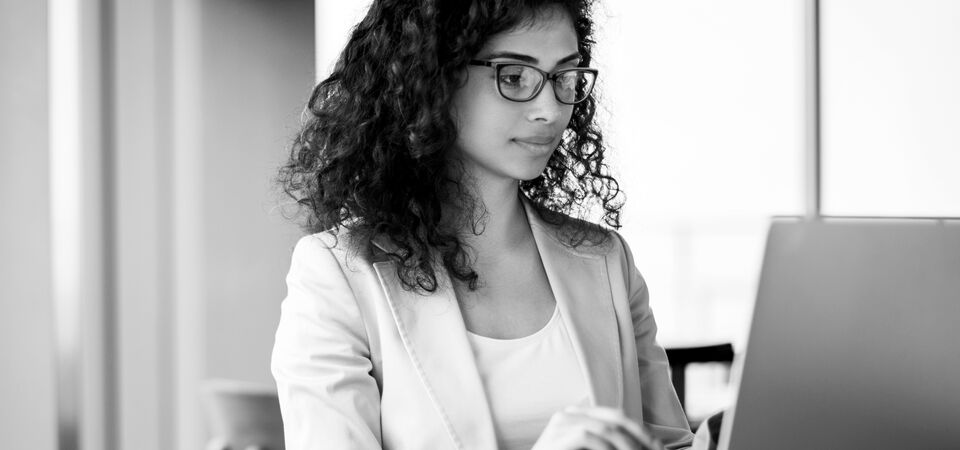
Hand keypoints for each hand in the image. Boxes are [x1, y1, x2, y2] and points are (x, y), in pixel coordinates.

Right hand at [531, 405, 664, 449]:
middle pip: (615, 419)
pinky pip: (589, 437)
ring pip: (606, 429)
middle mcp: (567, 415)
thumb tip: (644, 444)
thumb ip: (606, 444)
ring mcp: (560, 424)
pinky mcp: (556, 437)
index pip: (616, 415)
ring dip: (628, 446)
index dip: (640, 431)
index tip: (658, 448)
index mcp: (577, 415)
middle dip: (639, 438)